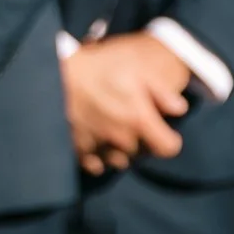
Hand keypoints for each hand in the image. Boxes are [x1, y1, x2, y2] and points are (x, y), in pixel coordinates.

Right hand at [60, 32, 188, 174]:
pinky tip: (96, 139)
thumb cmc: (96, 67)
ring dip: (122, 151)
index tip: (163, 130)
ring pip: (119, 162)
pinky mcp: (78, 151)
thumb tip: (180, 109)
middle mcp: (121, 142)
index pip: (168, 149)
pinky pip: (96, 165)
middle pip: (142, 154)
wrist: (52, 76)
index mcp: (139, 121)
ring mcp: (98, 149)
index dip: (169, 140)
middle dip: (143, 142)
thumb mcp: (134, 68)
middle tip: (135, 123)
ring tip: (115, 132)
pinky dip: (99, 157)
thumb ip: (161, 91)